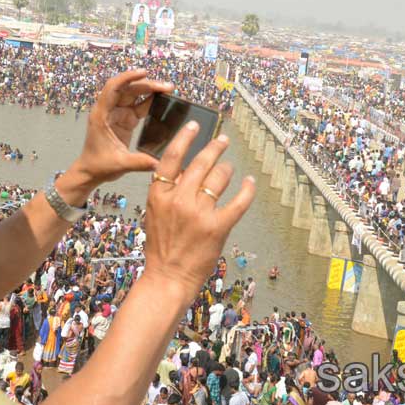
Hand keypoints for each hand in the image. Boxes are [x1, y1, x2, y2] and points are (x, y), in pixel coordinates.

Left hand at [70, 69, 172, 188]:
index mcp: (101, 115)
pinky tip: (162, 101)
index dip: (127, 77)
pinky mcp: (124, 120)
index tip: (144, 72)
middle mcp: (108, 110)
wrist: (91, 172)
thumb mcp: (119, 164)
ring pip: (134, 95)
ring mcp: (116, 114)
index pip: (112, 87)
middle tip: (167, 87)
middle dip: (147, 85)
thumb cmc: (98, 166)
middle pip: (127, 89)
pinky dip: (150, 102)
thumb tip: (160, 163)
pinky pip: (138, 106)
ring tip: (168, 90)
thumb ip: (139, 162)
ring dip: (150, 91)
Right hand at [142, 121, 254, 301]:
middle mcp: (178, 200)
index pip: (171, 157)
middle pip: (200, 163)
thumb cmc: (161, 248)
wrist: (167, 278)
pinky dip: (246, 190)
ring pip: (219, 178)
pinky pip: (238, 202)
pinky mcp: (217, 227)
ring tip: (229, 169)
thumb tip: (187, 170)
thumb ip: (168, 192)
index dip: (184, 138)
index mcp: (159, 195)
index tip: (195, 126)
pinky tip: (249, 183)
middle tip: (223, 140)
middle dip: (215, 148)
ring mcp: (198, 213)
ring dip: (227, 170)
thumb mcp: (155, 214)